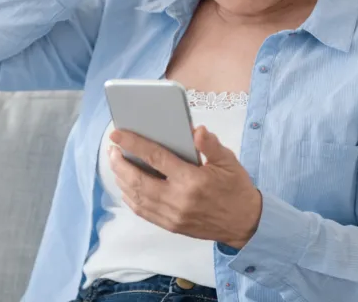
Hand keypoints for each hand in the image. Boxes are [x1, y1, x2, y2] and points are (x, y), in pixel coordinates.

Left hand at [108, 126, 262, 248]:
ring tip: (115, 163)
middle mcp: (178, 199)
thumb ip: (211, 145)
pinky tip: (125, 185)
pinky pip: (143, 211)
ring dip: (121, 179)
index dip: (133, 144)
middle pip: (138, 180)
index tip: (117, 134)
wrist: (246, 224)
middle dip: (120, 163)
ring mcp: (172, 215)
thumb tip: (197, 130)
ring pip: (137, 197)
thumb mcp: (229, 162)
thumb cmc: (236, 189)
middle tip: (112, 149)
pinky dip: (130, 197)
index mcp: (191, 180)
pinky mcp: (171, 225)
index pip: (155, 158)